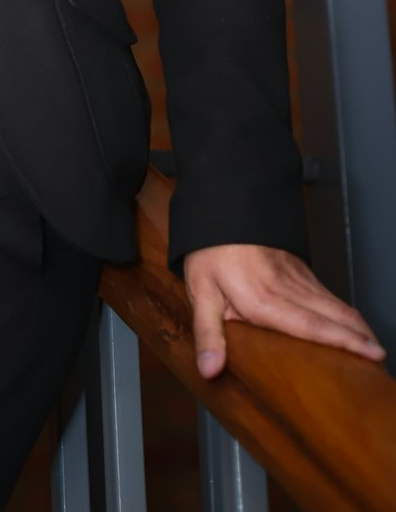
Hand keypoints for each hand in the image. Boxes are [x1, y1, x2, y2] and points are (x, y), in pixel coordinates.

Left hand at [183, 244, 385, 378]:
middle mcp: (288, 288)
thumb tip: (210, 369)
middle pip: (337, 315)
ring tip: (374, 350)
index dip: (346, 341)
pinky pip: (330, 294)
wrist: (223, 209)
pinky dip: (347, 313)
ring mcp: (298, 276)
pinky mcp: (301, 270)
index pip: (314, 325)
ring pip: (338, 304)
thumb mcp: (200, 292)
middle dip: (364, 338)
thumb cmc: (210, 252)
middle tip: (382, 361)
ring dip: (359, 326)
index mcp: (265, 299)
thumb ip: (208, 332)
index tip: (373, 353)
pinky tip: (352, 326)